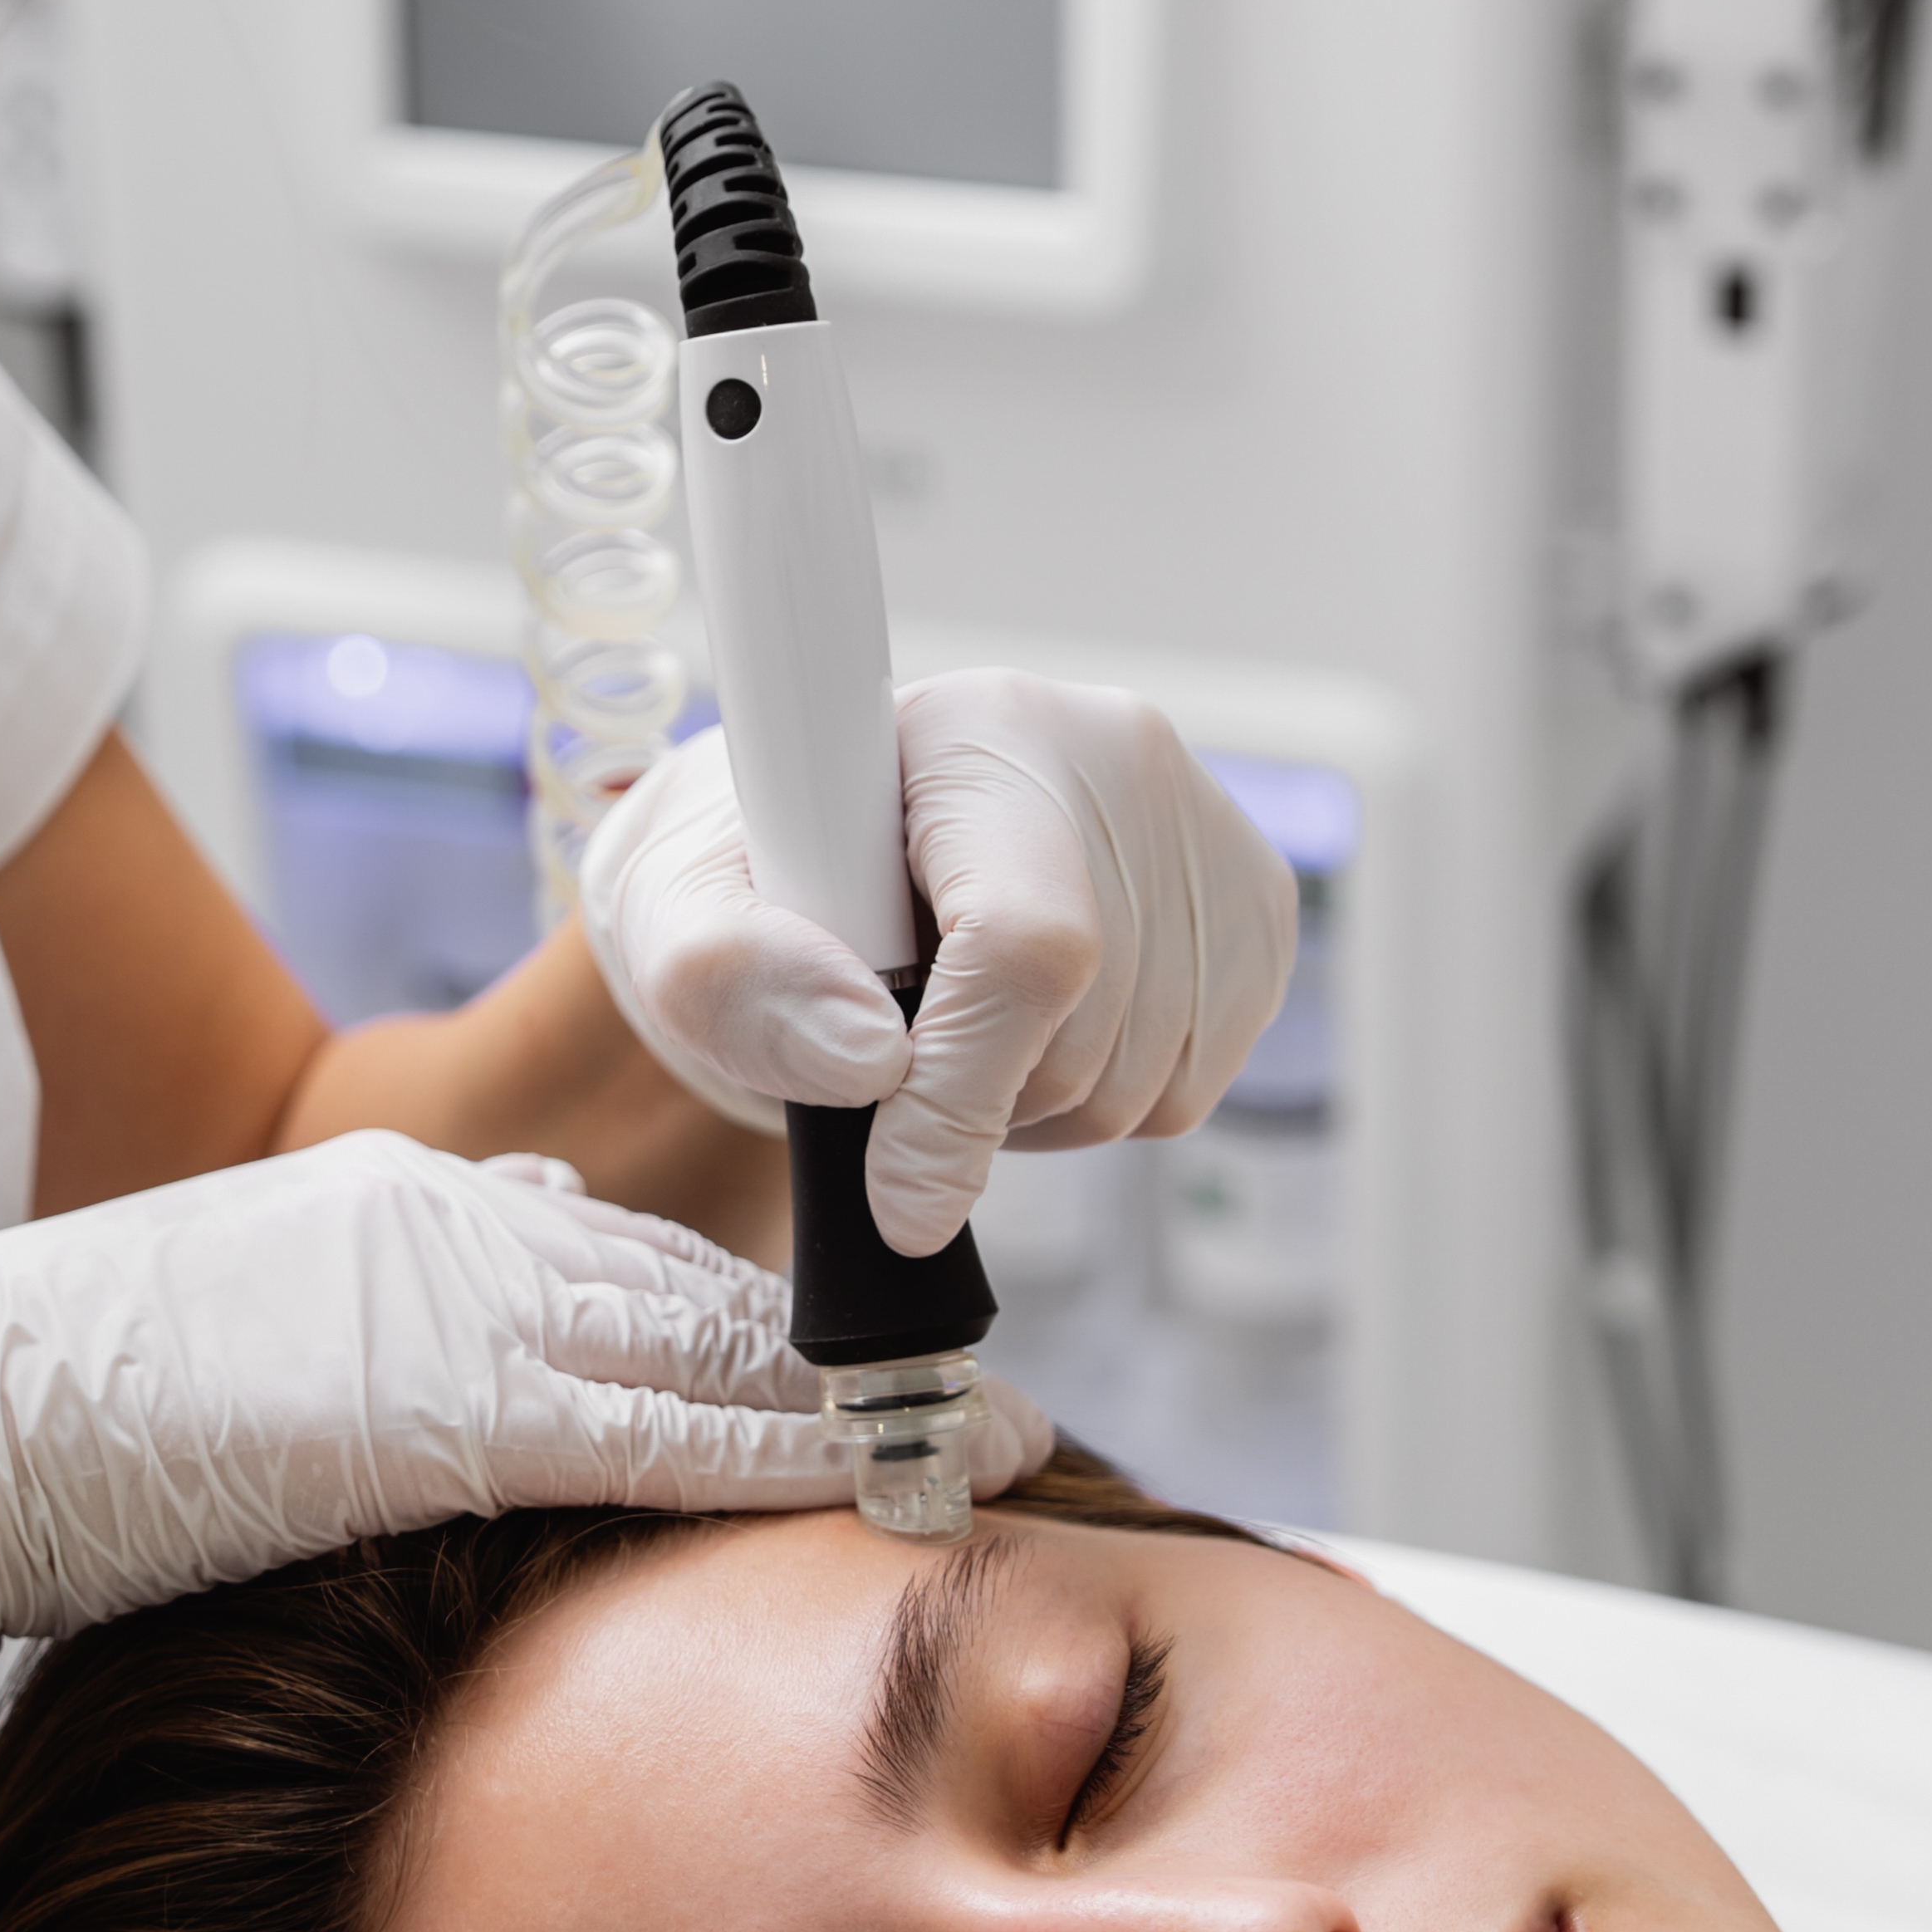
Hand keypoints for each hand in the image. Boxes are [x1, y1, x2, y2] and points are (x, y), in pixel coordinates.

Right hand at [0, 1136, 1049, 1863]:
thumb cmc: (72, 1418)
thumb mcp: (254, 1347)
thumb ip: (377, 1346)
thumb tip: (465, 1398)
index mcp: (407, 1205)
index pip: (627, 1250)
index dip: (764, 1303)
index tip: (865, 1336)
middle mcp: (457, 1229)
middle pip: (706, 1279)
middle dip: (860, 1333)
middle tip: (997, 1375)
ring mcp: (459, 1310)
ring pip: (720, 1342)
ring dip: (872, 1393)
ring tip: (1005, 1427)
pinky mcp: (451, 1405)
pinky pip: (670, 1425)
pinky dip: (800, 1448)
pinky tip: (906, 1469)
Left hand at [582, 670, 1302, 1253]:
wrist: (831, 842)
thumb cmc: (752, 880)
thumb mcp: (680, 915)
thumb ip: (734, 978)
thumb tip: (866, 1064)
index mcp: (978, 731)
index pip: (1027, 941)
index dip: (963, 1093)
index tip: (894, 1201)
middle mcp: (1118, 756)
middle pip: (1087, 1032)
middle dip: (974, 1104)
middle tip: (888, 1054)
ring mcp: (1204, 830)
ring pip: (1144, 1082)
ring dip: (1030, 1114)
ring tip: (949, 1034)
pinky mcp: (1251, 908)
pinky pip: (1187, 1091)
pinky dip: (1097, 1104)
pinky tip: (1024, 1032)